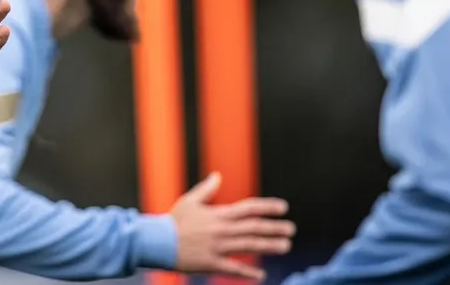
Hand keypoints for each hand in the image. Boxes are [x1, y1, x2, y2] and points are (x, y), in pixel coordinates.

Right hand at [171, 172, 295, 280]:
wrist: (158, 241)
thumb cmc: (173, 220)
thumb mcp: (189, 200)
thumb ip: (206, 189)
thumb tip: (218, 175)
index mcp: (218, 214)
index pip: (249, 208)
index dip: (267, 207)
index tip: (283, 207)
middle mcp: (221, 229)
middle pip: (254, 227)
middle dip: (274, 227)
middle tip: (291, 229)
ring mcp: (218, 247)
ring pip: (249, 246)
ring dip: (269, 246)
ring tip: (286, 246)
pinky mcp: (211, 263)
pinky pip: (234, 269)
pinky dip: (248, 273)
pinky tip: (261, 275)